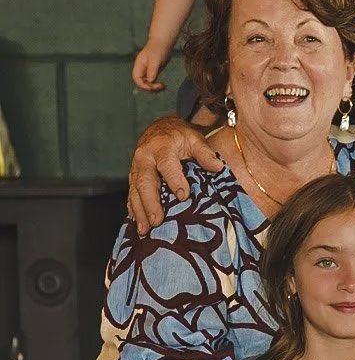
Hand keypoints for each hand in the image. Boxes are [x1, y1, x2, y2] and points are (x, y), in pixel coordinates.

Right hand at [128, 115, 225, 233]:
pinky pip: (131, 194)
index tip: (183, 196)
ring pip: (135, 191)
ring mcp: (136, 168)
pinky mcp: (133, 177)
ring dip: (139, 211)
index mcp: (161, 148)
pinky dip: (133, 209)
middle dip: (150, 203)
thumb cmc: (180, 136)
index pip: (167, 165)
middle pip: (145, 182)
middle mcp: (145, 158)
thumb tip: (218, 167)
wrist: (160, 129)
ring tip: (145, 230)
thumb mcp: (194, 139)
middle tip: (157, 221)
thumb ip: (205, 153)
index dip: (174, 180)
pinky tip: (137, 223)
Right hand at [133, 40, 169, 91]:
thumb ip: (152, 70)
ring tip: (163, 87)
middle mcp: (142, 69)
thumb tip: (150, 80)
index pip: (137, 78)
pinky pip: (153, 82)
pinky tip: (163, 86)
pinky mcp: (153, 72)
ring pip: (148, 84)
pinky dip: (157, 85)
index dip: (142, 84)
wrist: (163, 43)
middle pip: (142, 83)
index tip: (151, 87)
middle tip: (160, 86)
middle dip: (150, 87)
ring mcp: (147, 71)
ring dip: (154, 88)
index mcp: (139, 65)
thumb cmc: (158, 49)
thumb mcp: (155, 59)